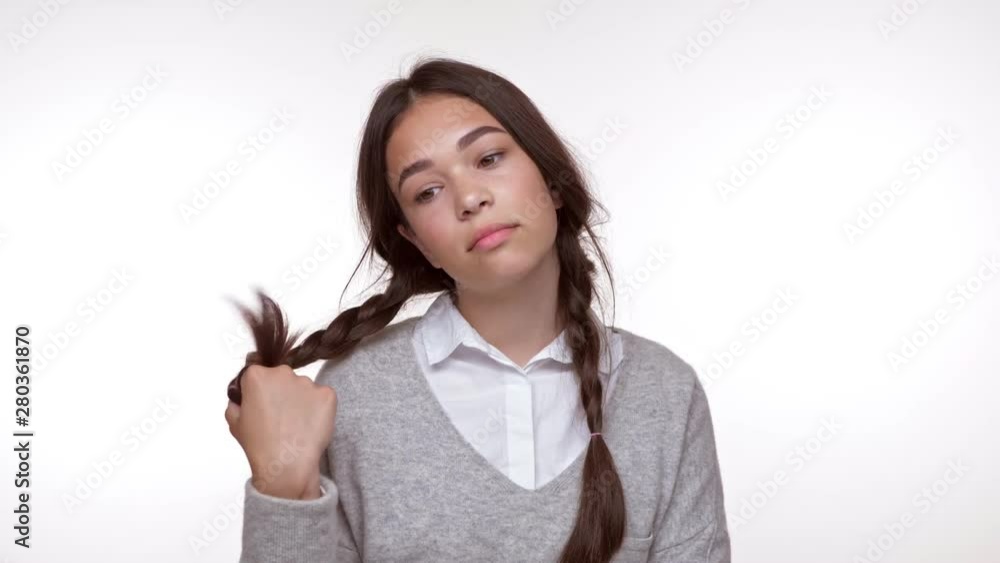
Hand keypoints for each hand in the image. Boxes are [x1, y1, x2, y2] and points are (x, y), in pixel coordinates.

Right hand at [224, 364, 337, 499]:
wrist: (287, 464)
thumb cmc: (258, 445)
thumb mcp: (234, 422)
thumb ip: (235, 402)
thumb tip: (242, 398)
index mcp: (257, 375)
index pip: (257, 375)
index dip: (259, 391)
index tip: (262, 407)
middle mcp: (283, 372)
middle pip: (282, 377)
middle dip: (281, 392)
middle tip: (280, 417)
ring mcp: (308, 382)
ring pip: (303, 387)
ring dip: (301, 400)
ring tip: (296, 425)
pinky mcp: (328, 394)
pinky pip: (322, 397)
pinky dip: (319, 408)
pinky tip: (311, 424)